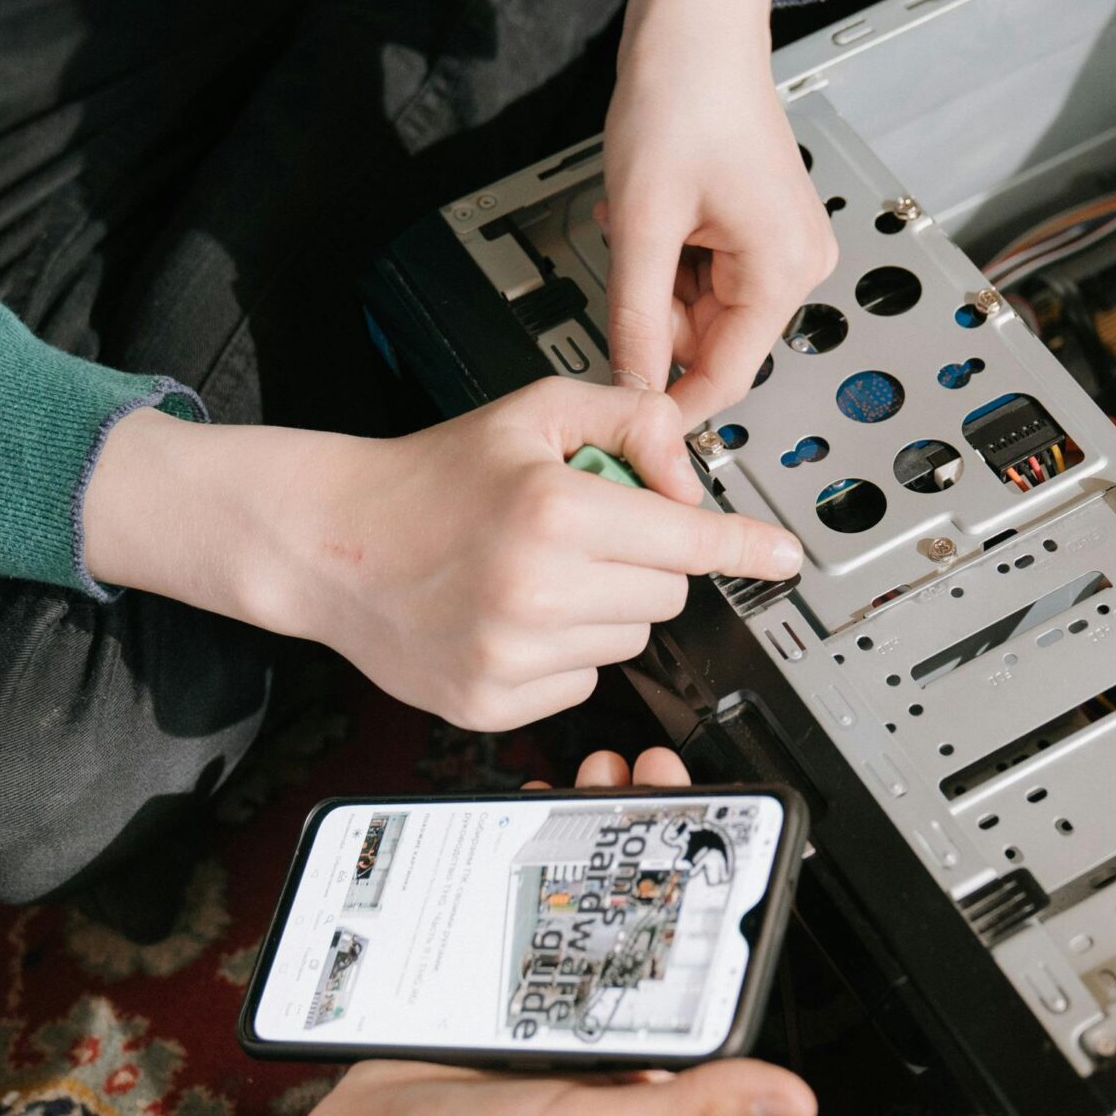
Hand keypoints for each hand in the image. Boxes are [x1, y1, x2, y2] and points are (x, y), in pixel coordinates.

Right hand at [0, 752, 814, 1115]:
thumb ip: (696, 1111)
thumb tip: (794, 1098)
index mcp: (637, 1054)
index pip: (688, 949)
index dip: (700, 878)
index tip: (707, 817)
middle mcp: (589, 1022)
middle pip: (628, 908)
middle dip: (643, 835)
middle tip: (647, 772)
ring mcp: (524, 998)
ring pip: (564, 896)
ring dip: (582, 834)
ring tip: (593, 776)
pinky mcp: (466, 984)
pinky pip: (495, 905)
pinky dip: (506, 859)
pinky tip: (517, 819)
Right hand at [83, 378, 802, 730]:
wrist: (330, 542)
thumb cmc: (430, 477)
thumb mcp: (533, 413)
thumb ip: (630, 420)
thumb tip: (691, 478)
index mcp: (552, 511)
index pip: (686, 540)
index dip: (743, 548)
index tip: (784, 560)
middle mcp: (535, 590)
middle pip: (667, 592)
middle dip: (644, 560)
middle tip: (581, 532)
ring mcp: (512, 655)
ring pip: (629, 639)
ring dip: (604, 606)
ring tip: (536, 572)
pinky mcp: (492, 702)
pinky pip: (583, 681)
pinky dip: (565, 652)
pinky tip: (513, 616)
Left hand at [603, 0, 836, 419]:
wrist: (697, 24)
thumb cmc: (682, 95)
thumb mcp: (643, 222)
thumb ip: (636, 320)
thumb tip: (631, 389)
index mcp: (782, 270)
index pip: (724, 377)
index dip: (668, 400)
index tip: (625, 420)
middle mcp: (798, 264)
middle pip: (710, 341)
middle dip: (656, 312)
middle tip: (628, 251)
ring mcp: (785, 246)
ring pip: (702, 308)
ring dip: (660, 277)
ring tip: (644, 214)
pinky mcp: (766, 228)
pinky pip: (708, 273)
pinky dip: (673, 255)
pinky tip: (660, 208)